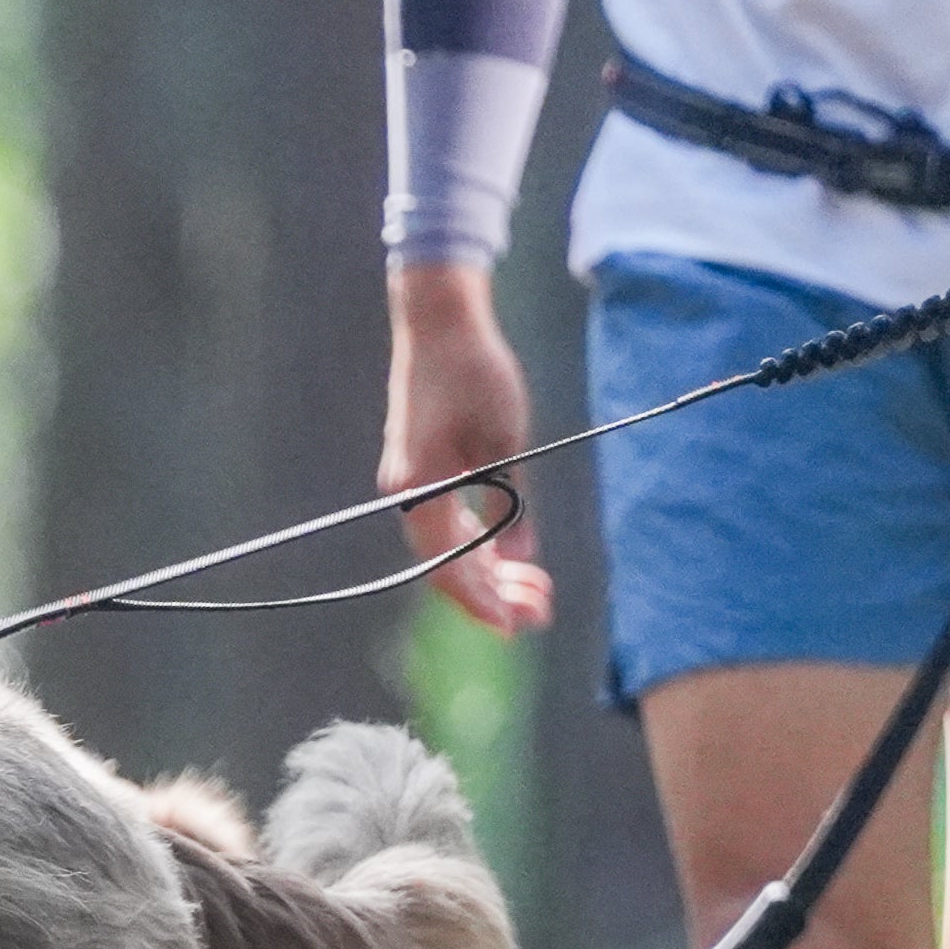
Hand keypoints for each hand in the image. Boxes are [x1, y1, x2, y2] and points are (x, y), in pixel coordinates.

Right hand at [379, 265, 553, 635]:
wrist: (440, 321)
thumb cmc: (474, 373)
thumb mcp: (505, 441)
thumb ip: (512, 505)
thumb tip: (523, 560)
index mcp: (418, 490)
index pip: (446, 567)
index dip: (482, 602)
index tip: (517, 626)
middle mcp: (407, 495)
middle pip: (446, 566)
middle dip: (494, 594)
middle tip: (542, 612)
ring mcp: (412, 485)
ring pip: (449, 548)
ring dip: (490, 573)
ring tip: (536, 590)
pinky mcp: (424, 471)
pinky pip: (448, 525)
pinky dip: (480, 544)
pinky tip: (511, 556)